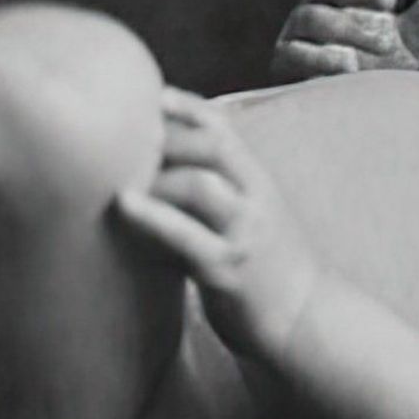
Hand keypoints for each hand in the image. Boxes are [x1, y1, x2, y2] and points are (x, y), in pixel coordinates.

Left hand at [115, 87, 318, 362]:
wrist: (305, 322)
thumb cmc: (269, 270)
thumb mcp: (255, 216)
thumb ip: (222, 189)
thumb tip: (163, 169)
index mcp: (260, 182)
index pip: (223, 127)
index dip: (184, 106)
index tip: (146, 96)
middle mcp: (256, 200)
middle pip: (211, 144)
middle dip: (165, 134)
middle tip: (121, 136)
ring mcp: (244, 234)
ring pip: (198, 185)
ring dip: (153, 176)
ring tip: (113, 175)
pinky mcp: (227, 270)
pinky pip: (185, 236)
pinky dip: (152, 217)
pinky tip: (124, 205)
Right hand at [269, 0, 418, 81]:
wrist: (350, 116)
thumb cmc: (379, 71)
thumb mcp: (412, 41)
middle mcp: (321, 4)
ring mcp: (298, 30)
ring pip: (317, 17)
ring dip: (350, 31)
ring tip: (377, 47)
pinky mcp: (283, 59)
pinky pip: (300, 51)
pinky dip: (326, 60)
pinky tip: (347, 68)